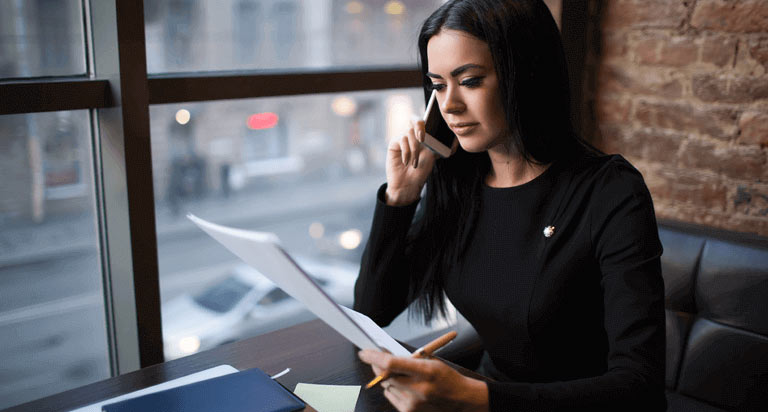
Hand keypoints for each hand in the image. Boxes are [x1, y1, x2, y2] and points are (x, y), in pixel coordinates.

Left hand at [358, 349, 488, 411]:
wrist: (461, 401)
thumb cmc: (446, 378)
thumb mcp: (431, 362)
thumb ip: (408, 360)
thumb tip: (384, 355)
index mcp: (426, 372)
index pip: (391, 364)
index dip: (374, 357)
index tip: (364, 352)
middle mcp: (418, 389)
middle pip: (384, 376)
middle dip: (376, 365)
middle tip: (374, 357)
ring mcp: (413, 404)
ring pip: (385, 386)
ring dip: (386, 377)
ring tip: (396, 373)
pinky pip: (390, 396)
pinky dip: (391, 389)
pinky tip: (401, 385)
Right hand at [384, 120, 437, 205]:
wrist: (408, 184)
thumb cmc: (421, 171)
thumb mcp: (433, 155)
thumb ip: (438, 143)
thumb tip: (454, 140)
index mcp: (423, 136)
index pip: (425, 120)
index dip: (428, 120)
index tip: (432, 129)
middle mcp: (412, 135)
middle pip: (414, 119)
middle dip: (419, 126)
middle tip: (422, 139)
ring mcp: (402, 138)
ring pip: (409, 132)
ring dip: (414, 149)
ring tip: (415, 163)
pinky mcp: (394, 144)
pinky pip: (401, 140)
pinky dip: (406, 152)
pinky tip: (406, 163)